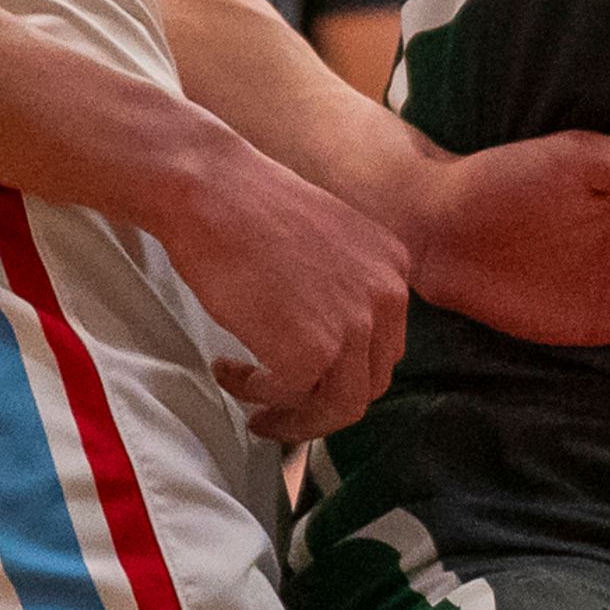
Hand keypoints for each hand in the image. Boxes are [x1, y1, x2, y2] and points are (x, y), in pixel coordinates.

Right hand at [151, 136, 410, 442]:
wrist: (215, 192)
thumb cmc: (252, 211)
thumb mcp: (329, 245)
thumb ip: (345, 289)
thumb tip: (331, 343)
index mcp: (394, 268)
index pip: (384, 347)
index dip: (345, 374)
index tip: (310, 383)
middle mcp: (387, 296)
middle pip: (370, 383)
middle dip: (323, 404)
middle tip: (281, 408)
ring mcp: (353, 326)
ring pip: (339, 407)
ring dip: (293, 416)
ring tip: (255, 408)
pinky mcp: (310, 352)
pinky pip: (288, 398)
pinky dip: (255, 394)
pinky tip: (227, 369)